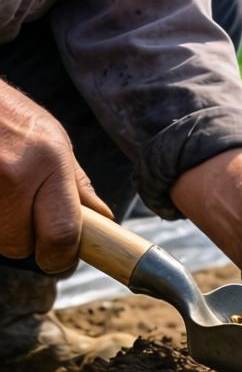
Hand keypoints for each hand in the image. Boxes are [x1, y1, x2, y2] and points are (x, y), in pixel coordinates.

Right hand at [0, 80, 110, 272]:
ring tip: (0, 187)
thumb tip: (102, 220)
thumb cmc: (7, 114)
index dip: (61, 255)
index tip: (61, 257)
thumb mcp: (52, 140)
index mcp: (48, 162)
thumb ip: (75, 184)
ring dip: (0, 225)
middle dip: (25, 239)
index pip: (62, 233)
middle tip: (24, 211)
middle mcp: (13, 175)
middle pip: (20, 245)